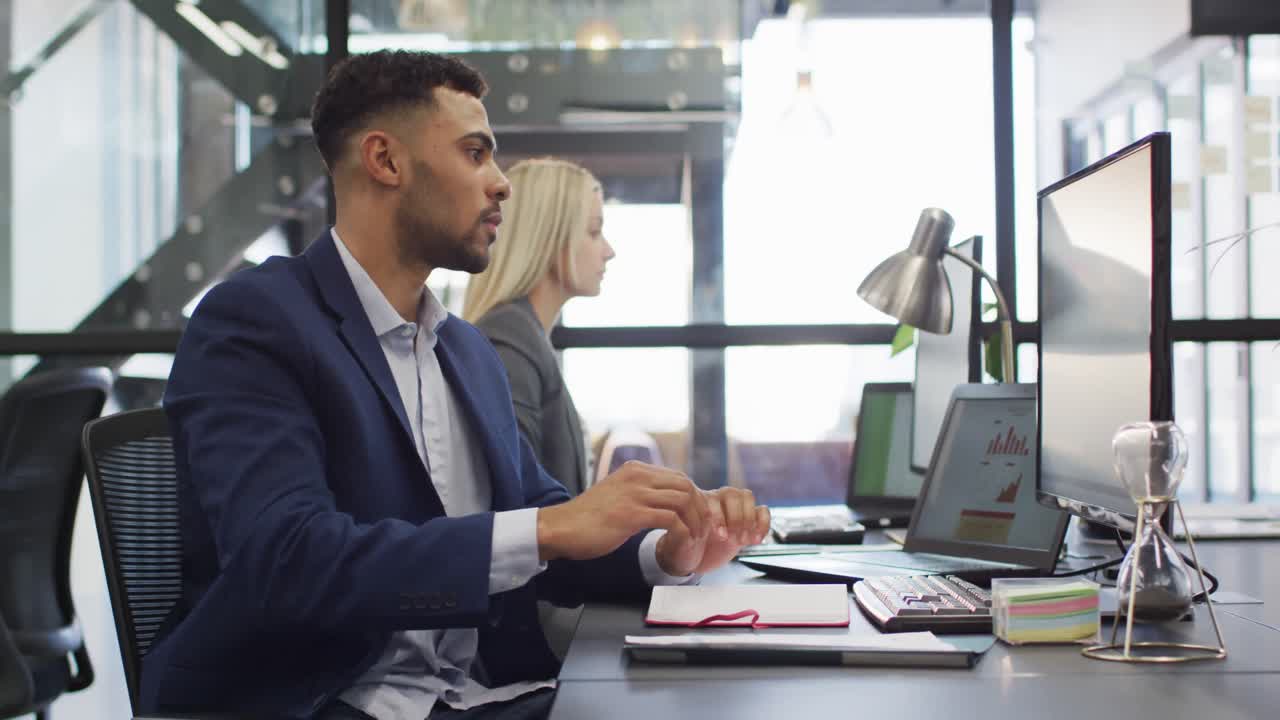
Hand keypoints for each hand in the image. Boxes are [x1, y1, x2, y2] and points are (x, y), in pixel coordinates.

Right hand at [536, 461, 711, 562]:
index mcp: (636, 470)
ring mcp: (635, 493)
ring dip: (695, 522)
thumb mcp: (618, 495)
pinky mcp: (631, 514)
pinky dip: (682, 532)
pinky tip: (682, 543)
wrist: (561, 528)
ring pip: (682, 501)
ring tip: (696, 539)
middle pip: (686, 486)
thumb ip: (639, 494)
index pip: (679, 477)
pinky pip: (670, 519)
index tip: (699, 518)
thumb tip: (663, 505)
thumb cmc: (588, 518)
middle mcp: (638, 476)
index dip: (695, 498)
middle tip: (705, 530)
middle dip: (700, 509)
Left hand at [655, 487, 769, 576]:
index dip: (720, 517)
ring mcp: (733, 511)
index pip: (716, 498)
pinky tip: (756, 539)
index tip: (719, 536)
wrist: (692, 560)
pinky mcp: (747, 522)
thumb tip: (690, 530)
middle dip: (736, 518)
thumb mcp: (679, 544)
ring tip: (744, 539)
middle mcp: (718, 502)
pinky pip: (762, 511)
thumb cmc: (683, 549)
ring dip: (749, 519)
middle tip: (733, 538)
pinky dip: (763, 524)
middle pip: (734, 494)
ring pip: (748, 498)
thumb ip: (683, 535)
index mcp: (700, 502)